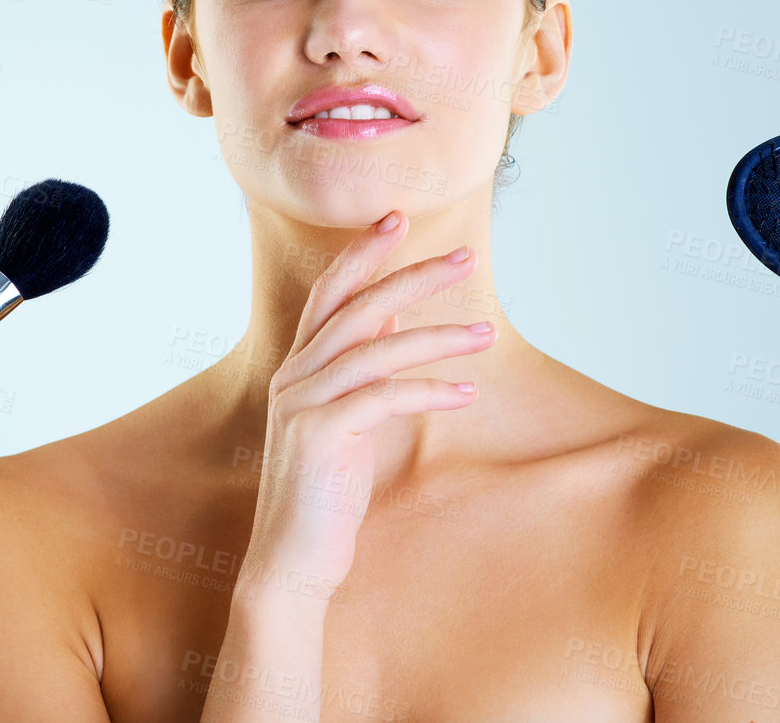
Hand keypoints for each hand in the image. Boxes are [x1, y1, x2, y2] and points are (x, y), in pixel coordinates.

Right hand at [239, 210, 494, 606]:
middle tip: (464, 257)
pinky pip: (383, 398)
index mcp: (298, 367)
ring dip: (438, 337)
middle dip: (413, 275)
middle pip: (358, 307)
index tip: (398, 218)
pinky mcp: (321, 436)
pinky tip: (465, 395)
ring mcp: (302, 404)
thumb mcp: (348, 418)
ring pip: (376, 348)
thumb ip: (362, 363)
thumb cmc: (327, 492)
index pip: (331, 292)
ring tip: (487, 335)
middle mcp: (294, 376)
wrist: (292, 561)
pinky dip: (428, 391)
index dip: (363, 252)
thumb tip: (394, 311)